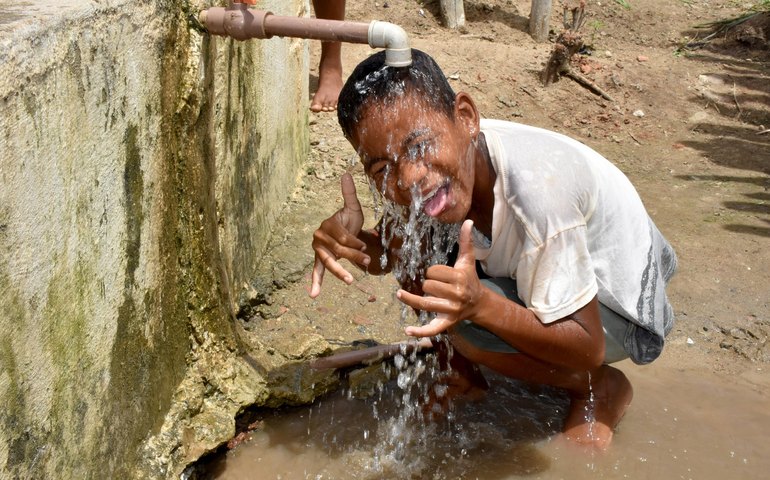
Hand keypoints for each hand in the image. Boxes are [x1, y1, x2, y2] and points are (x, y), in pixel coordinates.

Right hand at [310, 173, 369, 297]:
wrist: (344, 229)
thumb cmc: (349, 219)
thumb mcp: (352, 207)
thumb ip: (349, 193)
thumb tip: (346, 174)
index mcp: (328, 224)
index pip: (342, 236)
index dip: (354, 242)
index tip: (366, 247)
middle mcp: (319, 236)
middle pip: (336, 250)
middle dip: (352, 256)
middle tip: (367, 262)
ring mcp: (318, 249)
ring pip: (328, 262)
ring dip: (339, 271)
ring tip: (349, 280)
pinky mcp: (320, 259)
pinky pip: (317, 271)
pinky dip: (315, 283)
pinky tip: (314, 295)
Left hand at [398, 220, 483, 336]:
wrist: (479, 303)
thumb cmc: (469, 278)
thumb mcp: (468, 260)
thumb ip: (466, 241)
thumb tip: (468, 221)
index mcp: (459, 278)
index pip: (434, 272)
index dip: (432, 272)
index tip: (438, 274)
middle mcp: (456, 295)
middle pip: (428, 286)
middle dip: (427, 284)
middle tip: (434, 286)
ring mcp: (451, 310)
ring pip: (425, 304)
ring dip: (411, 300)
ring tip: (400, 294)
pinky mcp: (446, 323)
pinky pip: (432, 329)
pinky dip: (420, 332)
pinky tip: (407, 331)